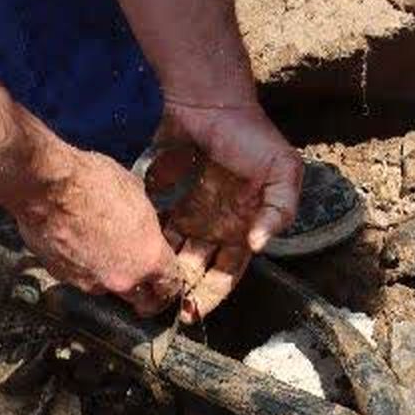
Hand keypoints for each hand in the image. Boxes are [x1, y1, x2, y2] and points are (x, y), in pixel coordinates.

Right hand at [11, 147, 183, 315]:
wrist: (46, 188)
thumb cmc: (91, 183)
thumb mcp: (134, 191)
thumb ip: (143, 217)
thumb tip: (140, 218)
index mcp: (148, 257)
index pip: (170, 284)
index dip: (170, 281)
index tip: (166, 278)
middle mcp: (121, 278)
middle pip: (142, 299)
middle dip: (144, 293)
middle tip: (142, 282)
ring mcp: (89, 282)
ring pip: (107, 288)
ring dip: (108, 275)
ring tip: (101, 251)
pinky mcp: (61, 277)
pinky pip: (78, 277)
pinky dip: (80, 266)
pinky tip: (75, 244)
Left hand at [156, 102, 302, 322]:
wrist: (212, 101)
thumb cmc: (251, 137)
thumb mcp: (282, 171)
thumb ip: (279, 209)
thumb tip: (258, 245)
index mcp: (243, 226)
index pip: (226, 274)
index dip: (210, 295)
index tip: (190, 314)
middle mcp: (215, 224)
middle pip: (194, 269)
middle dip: (179, 290)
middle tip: (157, 307)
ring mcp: (189, 209)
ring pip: (172, 251)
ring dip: (160, 267)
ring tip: (141, 284)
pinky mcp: (165, 193)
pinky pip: (154, 223)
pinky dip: (145, 237)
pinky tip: (131, 250)